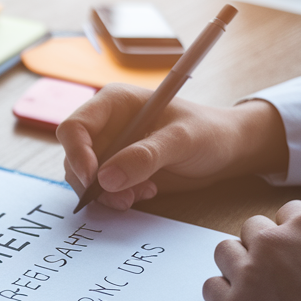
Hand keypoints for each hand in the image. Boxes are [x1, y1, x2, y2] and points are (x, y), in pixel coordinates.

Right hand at [55, 85, 288, 209]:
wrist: (227, 149)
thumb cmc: (209, 133)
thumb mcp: (182, 140)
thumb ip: (145, 157)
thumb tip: (105, 179)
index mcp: (113, 103)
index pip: (74, 127)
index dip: (76, 153)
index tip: (93, 179)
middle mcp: (105, 124)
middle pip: (73, 155)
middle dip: (92, 182)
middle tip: (122, 198)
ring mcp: (110, 147)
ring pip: (84, 176)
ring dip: (106, 193)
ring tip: (140, 195)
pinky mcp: (117, 168)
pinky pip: (101, 188)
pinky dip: (116, 197)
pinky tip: (145, 193)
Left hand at [202, 201, 300, 300]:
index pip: (286, 213)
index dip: (291, 235)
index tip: (295, 251)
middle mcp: (274, 243)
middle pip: (251, 230)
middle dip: (262, 248)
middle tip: (275, 274)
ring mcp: (248, 274)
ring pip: (224, 252)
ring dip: (237, 267)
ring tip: (254, 290)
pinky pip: (210, 288)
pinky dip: (222, 297)